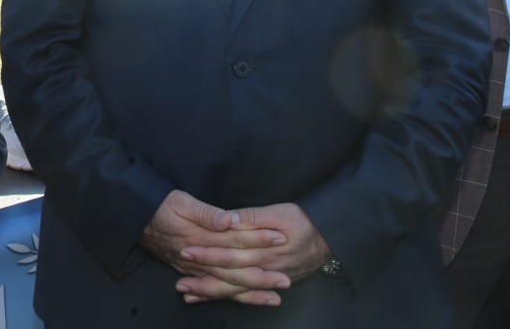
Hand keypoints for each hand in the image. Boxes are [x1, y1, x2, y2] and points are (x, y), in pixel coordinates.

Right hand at [139, 191, 288, 306]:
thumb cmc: (159, 205)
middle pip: (235, 270)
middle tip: (286, 280)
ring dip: (250, 293)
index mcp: (200, 237)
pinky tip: (244, 301)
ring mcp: (194, 269)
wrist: (134, 220)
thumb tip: (227, 221)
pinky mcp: (190, 273)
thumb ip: (205, 212)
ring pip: (226, 286)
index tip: (281, 238)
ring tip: (274, 298)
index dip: (259, 238)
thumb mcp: (180, 201)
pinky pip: (212, 290)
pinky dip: (229, 298)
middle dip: (262, 276)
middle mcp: (200, 258)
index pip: (235, 240)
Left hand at [178, 201, 330, 304]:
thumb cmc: (303, 220)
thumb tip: (226, 220)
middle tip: (179, 285)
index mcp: (262, 249)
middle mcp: (264, 268)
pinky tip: (213, 298)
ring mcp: (268, 278)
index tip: (185, 251)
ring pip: (236, 291)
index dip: (207, 254)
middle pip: (229, 278)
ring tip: (188, 296)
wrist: (330, 237)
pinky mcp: (272, 282)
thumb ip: (250, 217)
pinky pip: (248, 294)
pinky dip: (230, 297)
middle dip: (203, 281)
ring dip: (212, 294)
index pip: (229, 253)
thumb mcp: (278, 212)